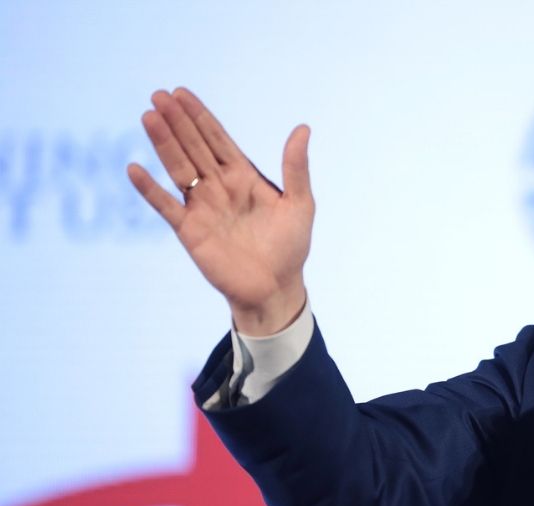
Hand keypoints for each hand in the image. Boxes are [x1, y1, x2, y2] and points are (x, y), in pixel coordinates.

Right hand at [127, 87, 312, 334]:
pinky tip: (134, 168)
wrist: (276, 288)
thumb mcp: (300, 204)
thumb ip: (296, 168)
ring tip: (148, 116)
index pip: (217, 140)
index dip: (200, 116)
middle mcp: (219, 188)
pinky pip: (166, 206)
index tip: (181, 93)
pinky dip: (150, 189)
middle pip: (194, 147)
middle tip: (159, 94)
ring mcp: (202, 207)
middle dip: (177, 122)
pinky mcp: (190, 230)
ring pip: (178, 168)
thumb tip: (302, 128)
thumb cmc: (290, 247)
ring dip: (163, 143)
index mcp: (244, 177)